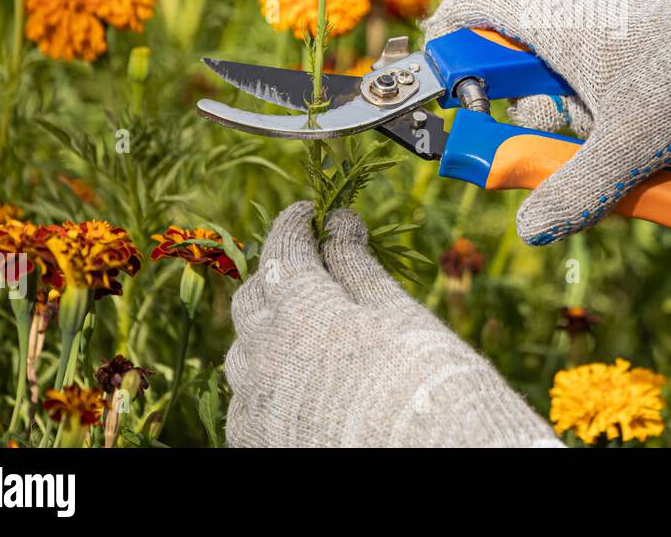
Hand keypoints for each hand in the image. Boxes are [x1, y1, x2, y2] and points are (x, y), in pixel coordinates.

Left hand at [225, 202, 557, 446]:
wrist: (428, 457)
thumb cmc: (424, 379)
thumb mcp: (397, 312)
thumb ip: (357, 265)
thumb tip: (339, 223)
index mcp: (300, 310)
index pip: (283, 248)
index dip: (294, 224)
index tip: (307, 213)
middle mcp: (264, 354)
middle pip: (253, 298)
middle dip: (276, 274)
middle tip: (307, 266)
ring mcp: (255, 404)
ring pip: (241, 353)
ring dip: (266, 331)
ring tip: (302, 328)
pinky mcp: (256, 444)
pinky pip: (244, 403)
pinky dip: (263, 384)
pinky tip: (293, 385)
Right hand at [424, 0, 670, 245]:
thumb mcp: (624, 152)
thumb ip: (571, 193)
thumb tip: (529, 229)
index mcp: (562, 24)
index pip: (483, 0)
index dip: (452, 28)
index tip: (441, 65)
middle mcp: (590, 9)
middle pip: (528, 47)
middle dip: (529, 99)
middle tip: (548, 134)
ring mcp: (629, 13)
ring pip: (576, 59)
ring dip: (578, 104)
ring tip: (616, 140)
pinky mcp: (662, 26)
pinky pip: (617, 60)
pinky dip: (615, 96)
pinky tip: (651, 125)